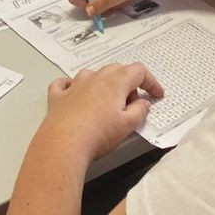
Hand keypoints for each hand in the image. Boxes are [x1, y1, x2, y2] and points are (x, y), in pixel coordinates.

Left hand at [39, 63, 163, 159]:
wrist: (63, 144)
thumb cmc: (98, 134)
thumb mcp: (128, 125)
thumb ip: (140, 111)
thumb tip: (143, 103)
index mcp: (115, 82)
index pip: (139, 71)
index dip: (151, 82)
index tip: (156, 94)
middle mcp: (94, 78)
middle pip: (116, 70)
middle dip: (128, 83)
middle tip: (133, 103)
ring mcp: (74, 85)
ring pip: (92, 74)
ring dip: (103, 83)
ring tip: (107, 102)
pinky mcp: (58, 97)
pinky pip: (65, 84)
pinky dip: (72, 86)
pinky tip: (73, 91)